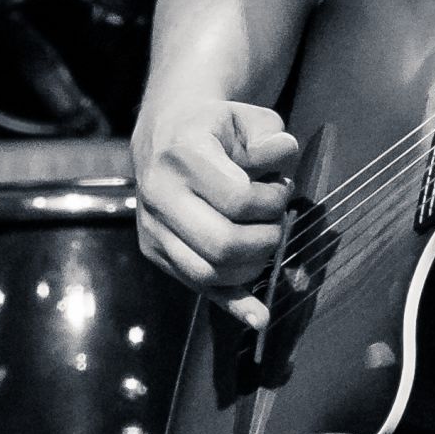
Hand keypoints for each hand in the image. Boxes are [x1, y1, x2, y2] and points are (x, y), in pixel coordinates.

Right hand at [133, 97, 299, 295]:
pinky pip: (198, 287)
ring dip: (254, 265)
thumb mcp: (248, 118)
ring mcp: (153, 229)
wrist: (166, 134)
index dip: (272, 201)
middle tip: (275, 220)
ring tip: (262, 238)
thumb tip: (281, 156)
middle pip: (223, 243)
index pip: (237, 199)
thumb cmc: (215, 128)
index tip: (281, 188)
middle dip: (266, 238)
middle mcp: (159, 195)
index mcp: (182, 155)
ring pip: (211, 272)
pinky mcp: (155, 252)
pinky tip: (258, 316)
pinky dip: (232, 304)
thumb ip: (271, 136)